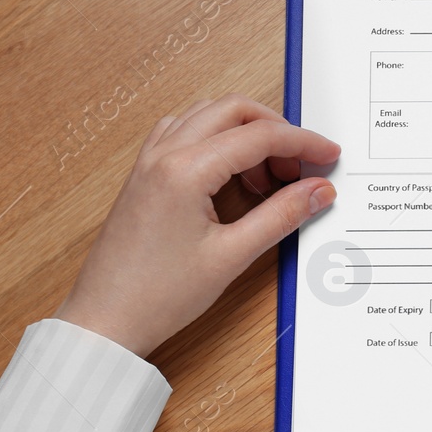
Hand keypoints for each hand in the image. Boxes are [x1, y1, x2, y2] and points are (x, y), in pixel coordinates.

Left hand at [55, 94, 339, 356]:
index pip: (259, 136)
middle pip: (234, 110)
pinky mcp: (144, 174)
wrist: (104, 321)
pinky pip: (185, 133)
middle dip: (276, 131)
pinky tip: (231, 173)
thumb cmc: (155, 296)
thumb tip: (317, 190)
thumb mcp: (231, 256)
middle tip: (300, 167)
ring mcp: (150, 161)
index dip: (302, 142)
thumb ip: (281, 216)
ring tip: (268, 177)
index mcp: (185, 170)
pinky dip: (217, 140)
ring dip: (245, 133)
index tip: (328, 155)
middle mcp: (164, 155)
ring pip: (208, 116)